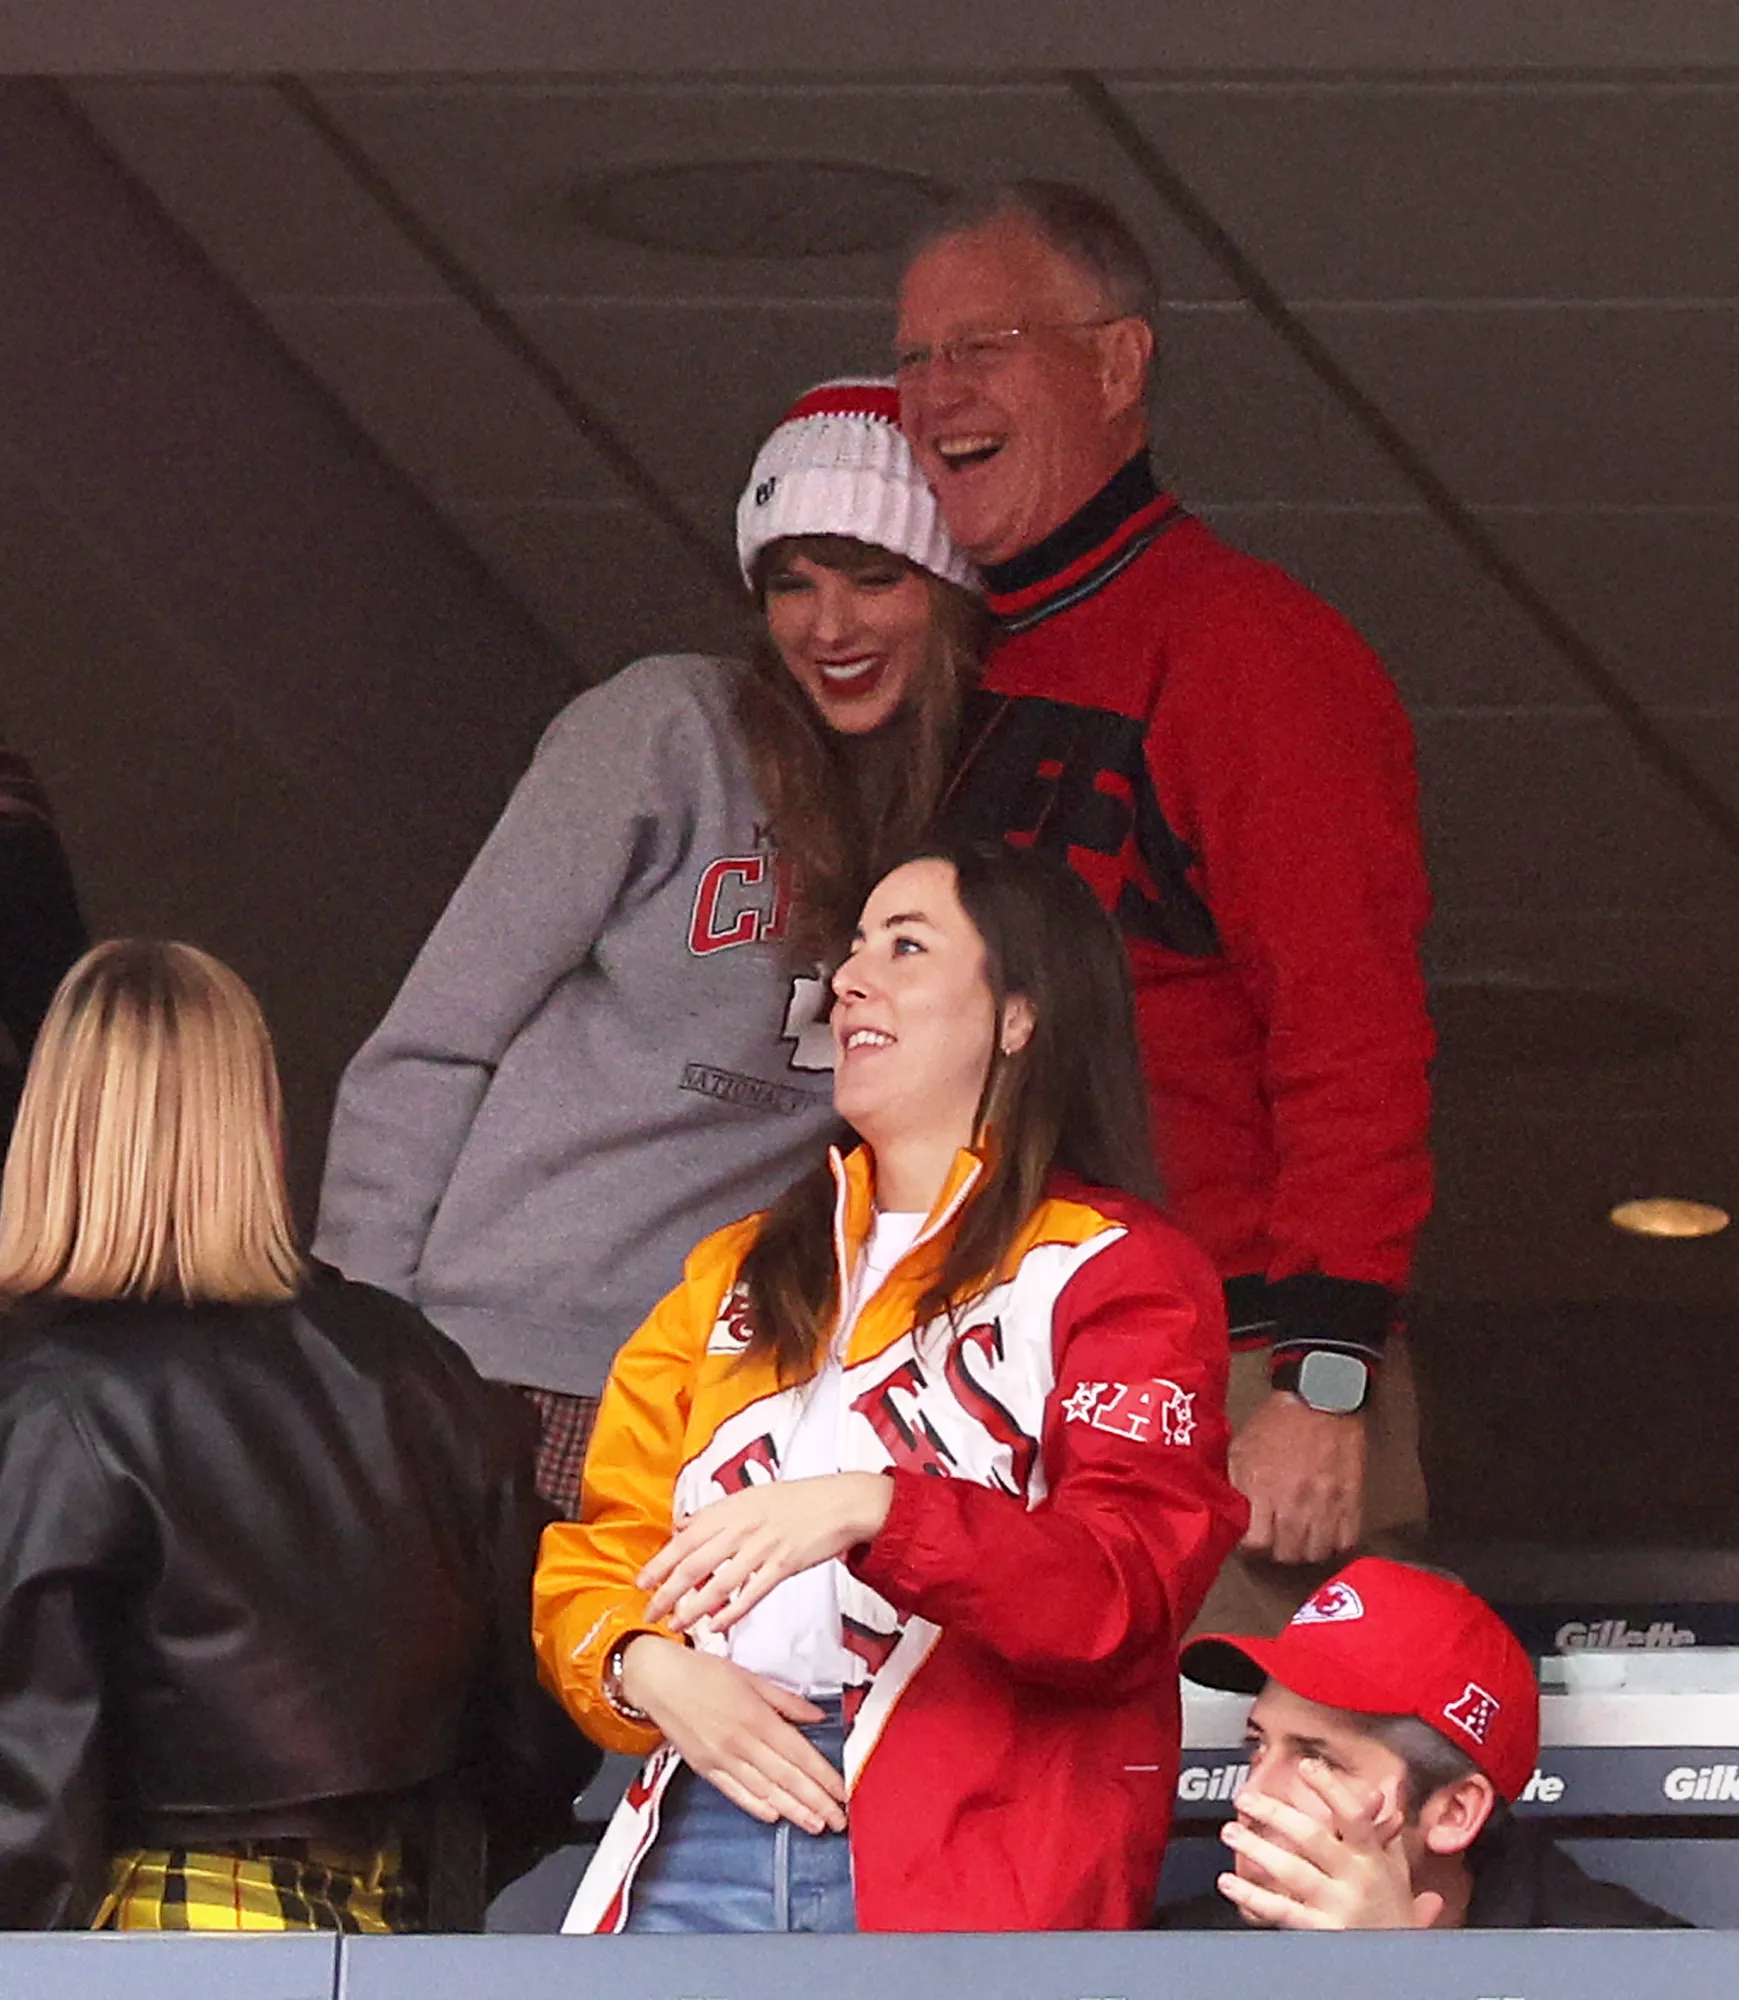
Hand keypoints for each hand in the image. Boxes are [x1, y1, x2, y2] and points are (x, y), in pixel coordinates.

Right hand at [617, 1635, 847, 1833]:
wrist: (658, 1680)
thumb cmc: (702, 1673)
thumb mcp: (751, 1678)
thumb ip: (786, 1701)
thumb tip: (816, 1717)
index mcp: (756, 1717)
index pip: (799, 1753)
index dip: (823, 1776)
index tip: (841, 1791)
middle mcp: (741, 1742)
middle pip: (786, 1777)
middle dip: (816, 1802)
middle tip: (838, 1820)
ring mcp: (722, 1758)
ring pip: (764, 1790)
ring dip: (793, 1811)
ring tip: (815, 1825)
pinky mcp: (705, 1768)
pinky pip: (735, 1792)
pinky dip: (756, 1806)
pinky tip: (773, 1816)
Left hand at [639, 1474, 893, 1635]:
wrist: (841, 1502)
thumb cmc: (797, 1499)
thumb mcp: (750, 1496)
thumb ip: (714, 1514)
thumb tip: (682, 1524)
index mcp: (730, 1509)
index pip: (684, 1539)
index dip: (660, 1563)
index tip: (640, 1583)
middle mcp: (741, 1527)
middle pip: (694, 1564)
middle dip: (667, 1592)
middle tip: (649, 1613)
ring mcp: (762, 1547)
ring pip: (718, 1583)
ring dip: (694, 1608)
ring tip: (676, 1625)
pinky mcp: (783, 1565)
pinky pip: (751, 1593)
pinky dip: (731, 1612)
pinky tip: (716, 1626)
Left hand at [1217, 1761, 1443, 1929]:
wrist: (1401, 1968)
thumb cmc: (1394, 1916)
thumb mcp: (1396, 1872)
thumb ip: (1384, 1832)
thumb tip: (1382, 1791)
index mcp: (1372, 1858)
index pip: (1353, 1816)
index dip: (1330, 1788)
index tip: (1305, 1767)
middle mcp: (1355, 1879)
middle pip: (1312, 1838)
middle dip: (1276, 1814)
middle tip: (1246, 1799)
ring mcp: (1337, 1905)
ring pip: (1292, 1871)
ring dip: (1257, 1849)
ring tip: (1231, 1833)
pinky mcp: (1322, 1931)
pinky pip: (1283, 1911)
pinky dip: (1253, 1897)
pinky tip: (1230, 1884)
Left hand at [1230, 1389, 1364, 1563]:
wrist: (1322, 1398)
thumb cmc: (1277, 1422)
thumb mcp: (1241, 1448)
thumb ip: (1236, 1485)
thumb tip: (1231, 1513)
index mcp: (1264, 1488)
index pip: (1257, 1544)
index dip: (1251, 1546)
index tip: (1252, 1539)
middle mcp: (1295, 1502)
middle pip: (1287, 1555)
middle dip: (1277, 1550)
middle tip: (1276, 1538)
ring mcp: (1327, 1505)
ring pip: (1316, 1554)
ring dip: (1305, 1550)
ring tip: (1300, 1537)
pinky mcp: (1352, 1501)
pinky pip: (1345, 1542)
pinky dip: (1334, 1543)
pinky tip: (1325, 1531)